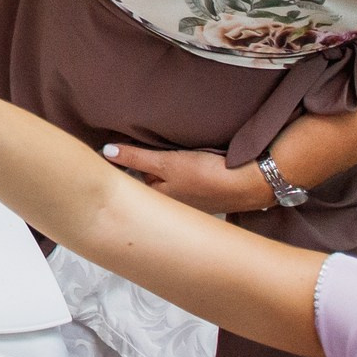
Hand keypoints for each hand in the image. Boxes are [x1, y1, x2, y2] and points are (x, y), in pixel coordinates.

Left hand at [101, 144, 276, 212]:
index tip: (130, 149)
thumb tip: (106, 151)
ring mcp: (194, 204)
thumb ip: (136, 157)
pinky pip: (191, 185)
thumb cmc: (207, 176)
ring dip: (173, 172)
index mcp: (160, 200)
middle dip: (152, 169)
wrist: (251, 184)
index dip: (135, 163)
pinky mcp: (211, 198)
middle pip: (155, 183)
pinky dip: (191, 175)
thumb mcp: (167, 162)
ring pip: (174, 184)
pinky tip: (197, 167)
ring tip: (176, 157)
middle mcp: (175, 206)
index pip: (137, 180)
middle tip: (154, 152)